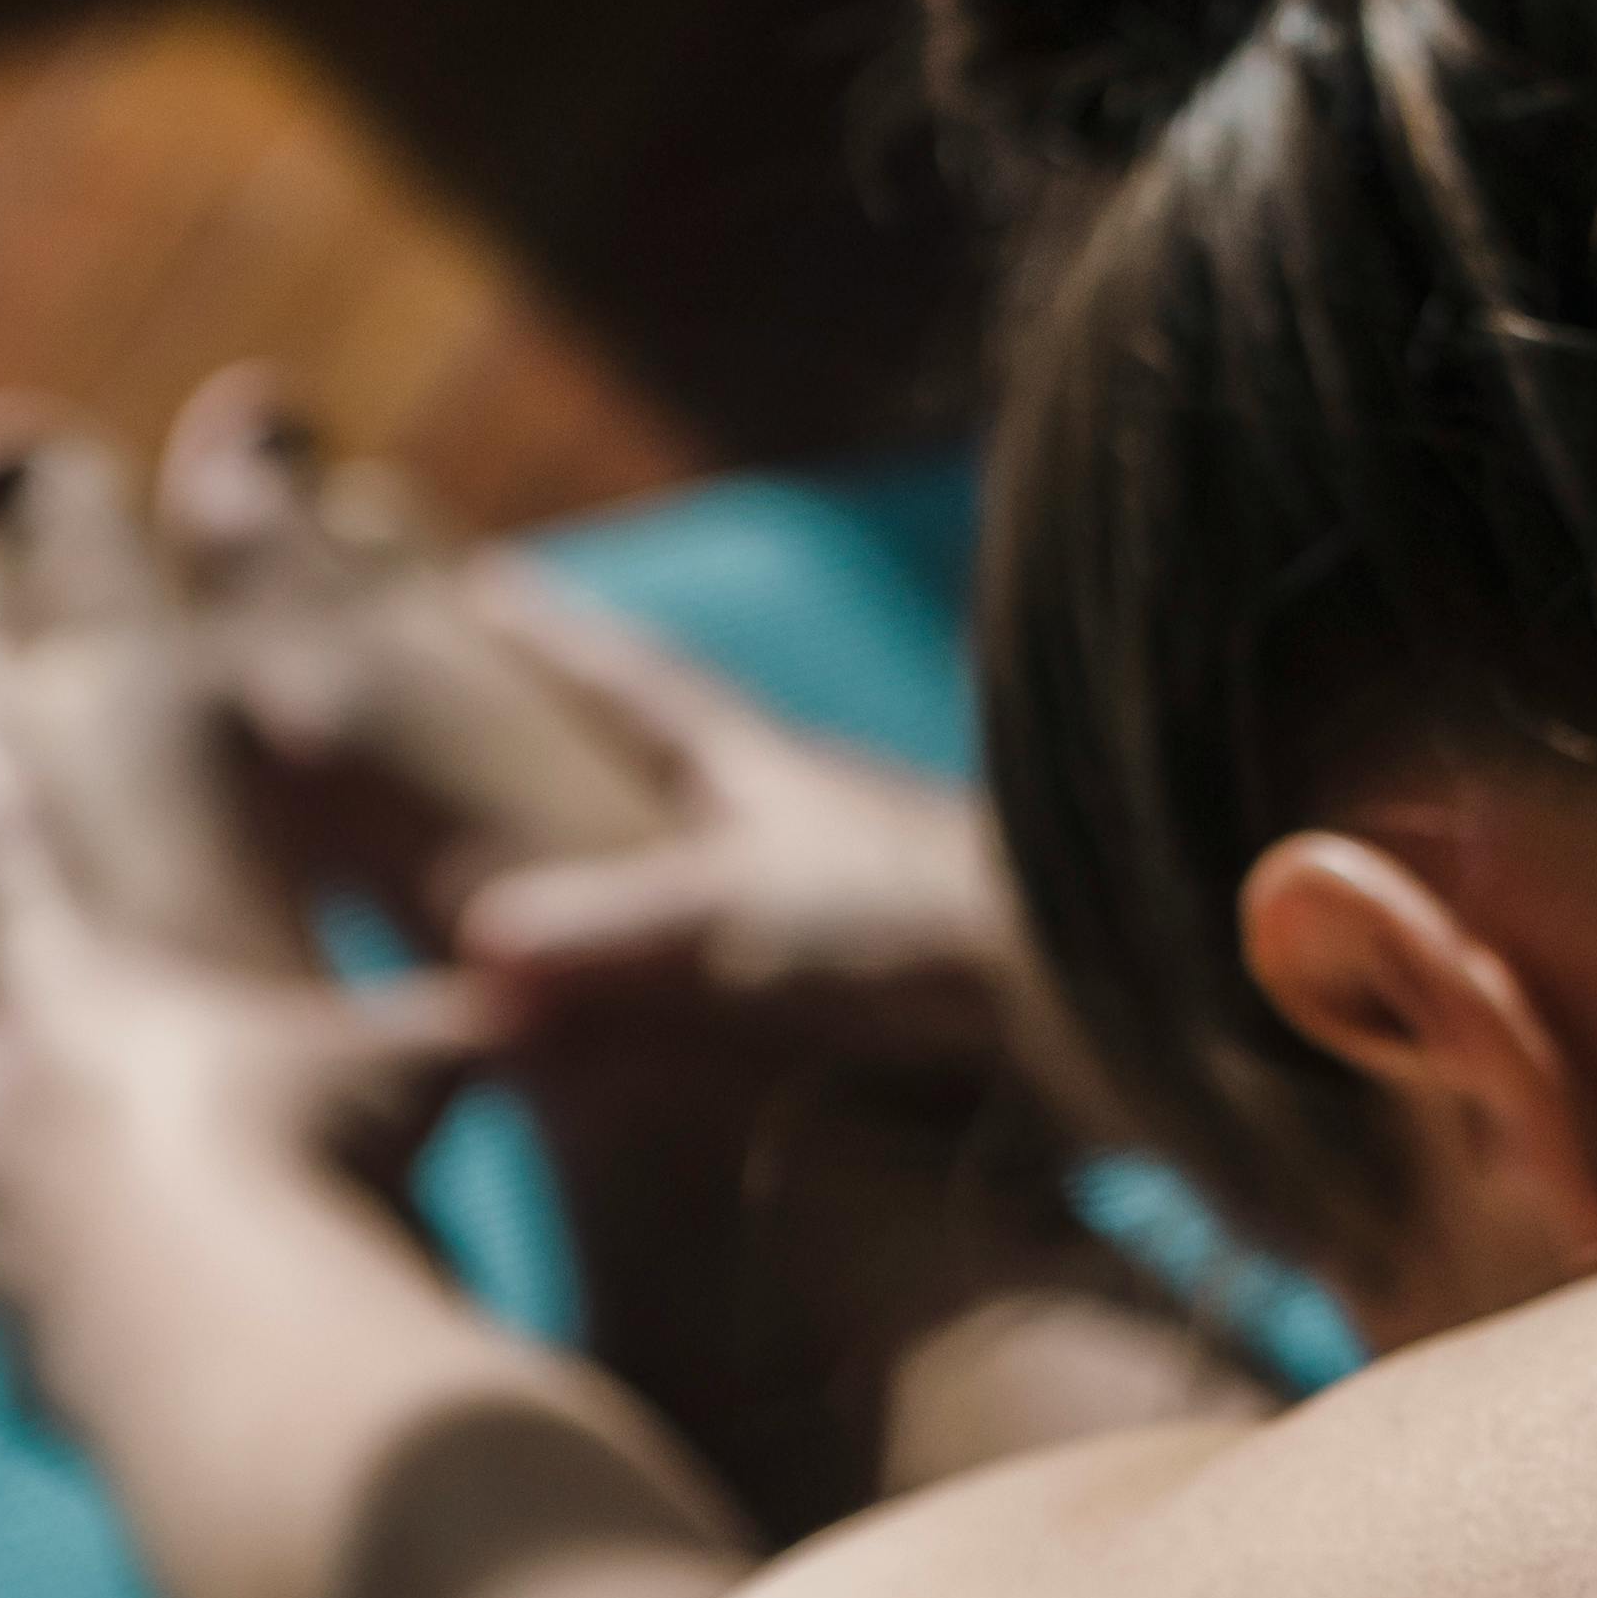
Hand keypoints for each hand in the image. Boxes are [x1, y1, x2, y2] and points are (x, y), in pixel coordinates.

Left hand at [0, 656, 488, 1428]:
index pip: (11, 837)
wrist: (245, 1334)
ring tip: (28, 1281)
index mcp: (67, 998)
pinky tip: (119, 1397)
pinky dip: (50, 1383)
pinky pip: (11, 1380)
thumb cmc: (319, 1162)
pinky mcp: (19, 1371)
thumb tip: (564, 968)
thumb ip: (467, 1020)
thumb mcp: (413, 1069)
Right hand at [435, 565, 1055, 1075]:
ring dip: (678, 850)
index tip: (481, 587)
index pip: (628, 680)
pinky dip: (740, 960)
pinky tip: (734, 1009)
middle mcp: (811, 812)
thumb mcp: (741, 921)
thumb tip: (479, 947)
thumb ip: (612, 932)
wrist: (1118, 1004)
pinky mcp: (909, 981)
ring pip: (745, 850)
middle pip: (686, 751)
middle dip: (606, 730)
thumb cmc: (927, 938)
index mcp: (755, 767)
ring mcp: (864, 891)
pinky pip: (792, 951)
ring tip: (617, 859)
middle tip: (535, 705)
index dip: (550, 641)